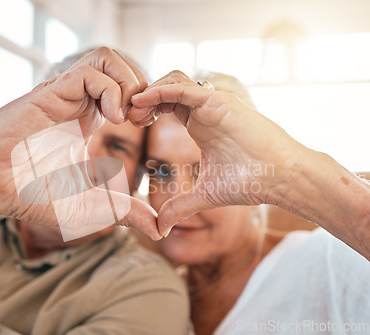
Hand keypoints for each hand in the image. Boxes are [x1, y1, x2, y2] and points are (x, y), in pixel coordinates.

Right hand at [0, 47, 160, 239]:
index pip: (124, 90)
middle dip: (143, 89)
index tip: (147, 127)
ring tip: (127, 117)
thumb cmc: (28, 195)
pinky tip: (112, 119)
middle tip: (142, 120)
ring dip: (129, 83)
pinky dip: (111, 89)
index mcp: (86, 121)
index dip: (144, 103)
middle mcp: (77, 103)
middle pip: (120, 68)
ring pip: (107, 59)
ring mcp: (63, 95)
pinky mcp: (51, 93)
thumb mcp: (89, 207)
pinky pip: (90, 72)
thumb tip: (158, 229)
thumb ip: (124, 212)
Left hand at [131, 71, 306, 235]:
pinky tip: (144, 102)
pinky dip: (161, 91)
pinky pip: (184, 88)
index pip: (167, 104)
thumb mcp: (204, 195)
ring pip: (173, 80)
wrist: (282, 178)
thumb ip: (180, 207)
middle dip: (143, 98)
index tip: (132, 125)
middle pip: (166, 88)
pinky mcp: (220, 102)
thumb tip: (160, 227)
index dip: (146, 110)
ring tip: (134, 110)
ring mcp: (212, 103)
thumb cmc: (251, 183)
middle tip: (126, 115)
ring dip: (149, 91)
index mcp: (200, 125)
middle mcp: (204, 110)